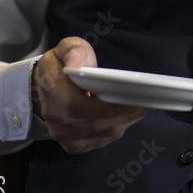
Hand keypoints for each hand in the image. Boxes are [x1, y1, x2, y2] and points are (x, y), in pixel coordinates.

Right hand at [32, 37, 148, 153]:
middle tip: (148, 102)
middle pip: (94, 123)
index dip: (105, 107)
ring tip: (144, 107)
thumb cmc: (62, 65)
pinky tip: (130, 116)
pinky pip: (102, 140)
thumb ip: (73, 50)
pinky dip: (119, 128)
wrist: (45, 87)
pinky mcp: (73, 144)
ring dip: (125, 121)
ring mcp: (62, 133)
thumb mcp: (66, 47)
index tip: (131, 100)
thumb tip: (74, 62)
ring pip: (101, 133)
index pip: (75, 105)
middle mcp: (54, 115)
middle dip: (124, 113)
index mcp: (51, 88)